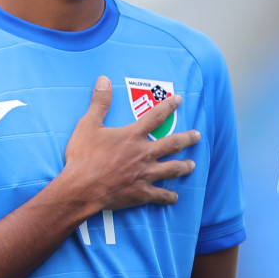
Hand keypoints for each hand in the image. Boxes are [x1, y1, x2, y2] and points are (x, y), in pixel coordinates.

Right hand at [58, 77, 199, 213]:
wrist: (81, 188)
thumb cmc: (82, 157)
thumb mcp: (88, 125)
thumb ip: (99, 102)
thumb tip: (103, 80)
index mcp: (133, 136)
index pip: (156, 117)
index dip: (169, 106)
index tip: (179, 99)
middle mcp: (144, 153)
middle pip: (173, 144)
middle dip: (188, 139)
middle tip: (198, 136)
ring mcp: (145, 174)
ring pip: (172, 169)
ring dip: (184, 166)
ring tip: (192, 165)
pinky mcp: (142, 193)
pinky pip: (160, 195)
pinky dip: (169, 197)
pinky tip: (174, 197)